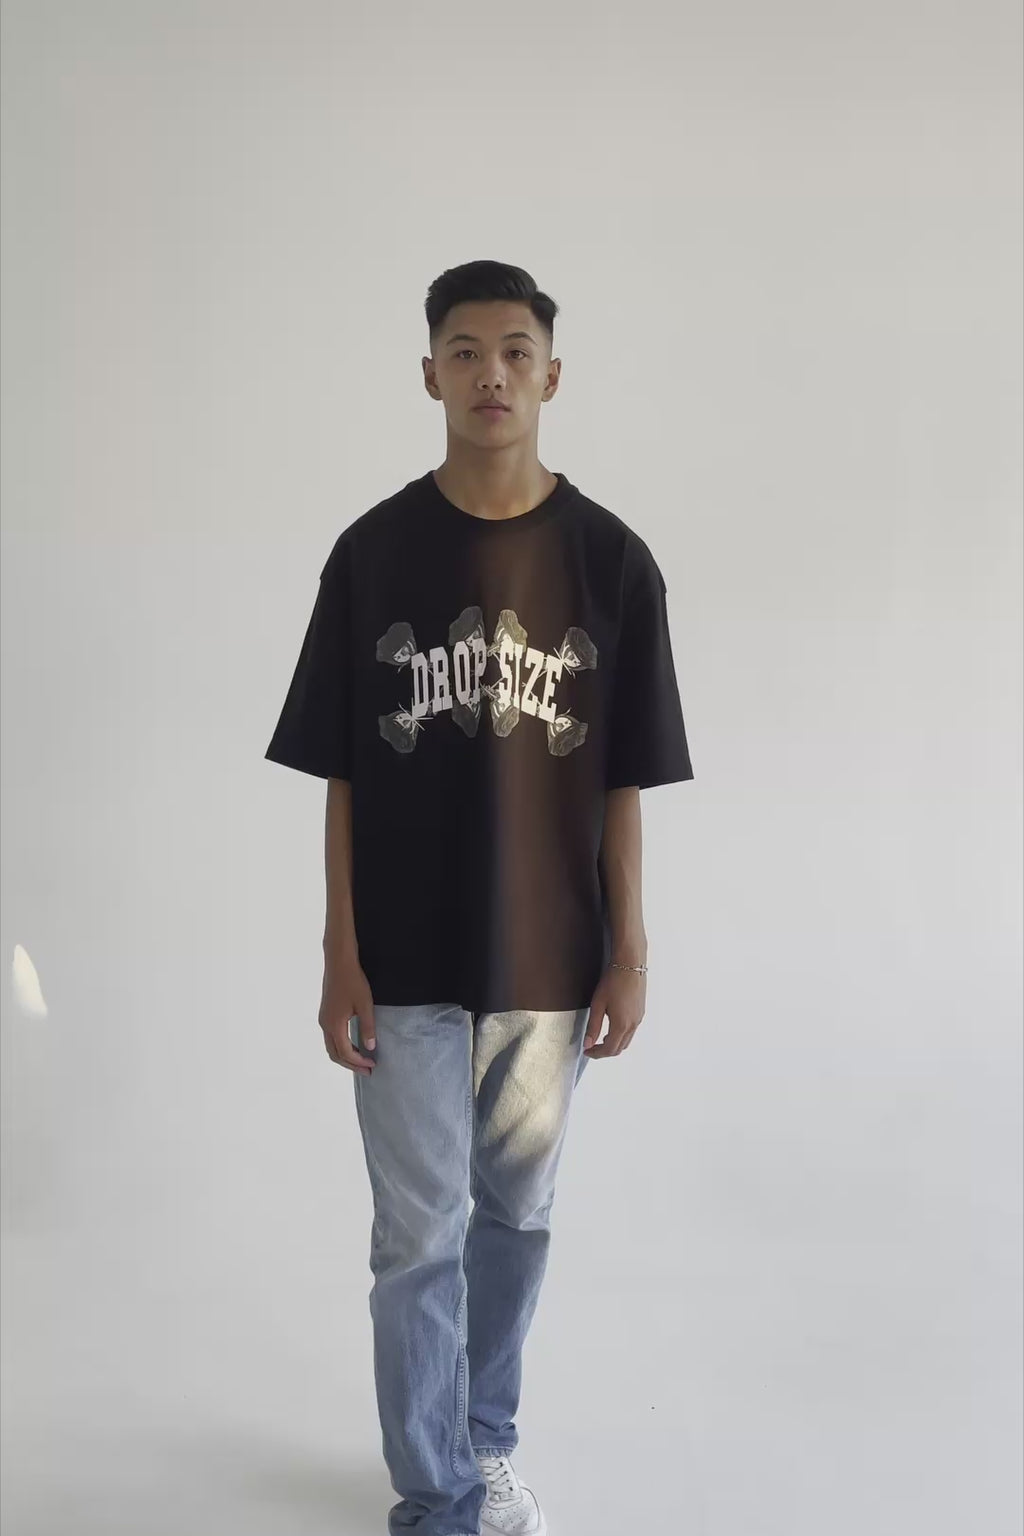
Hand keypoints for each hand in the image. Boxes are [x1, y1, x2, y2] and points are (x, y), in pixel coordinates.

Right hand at [319, 955, 376, 1074]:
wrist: (338, 961)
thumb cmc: (353, 981)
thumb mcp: (365, 1004)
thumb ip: (368, 1027)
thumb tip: (370, 1047)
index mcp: (334, 1024)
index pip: (345, 1052)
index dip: (359, 1062)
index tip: (373, 1065)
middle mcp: (325, 1024)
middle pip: (335, 1054)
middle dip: (351, 1064)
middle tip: (368, 1070)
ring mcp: (323, 1019)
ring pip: (331, 1046)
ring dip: (345, 1056)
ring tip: (361, 1060)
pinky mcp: (325, 1013)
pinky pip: (331, 1037)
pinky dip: (341, 1046)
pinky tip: (353, 1044)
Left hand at [583, 962, 646, 1057]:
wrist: (630, 964)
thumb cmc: (613, 981)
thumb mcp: (598, 1004)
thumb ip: (593, 1026)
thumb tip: (588, 1043)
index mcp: (621, 1025)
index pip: (609, 1049)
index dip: (596, 1053)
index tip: (587, 1051)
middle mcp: (633, 1025)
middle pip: (619, 1048)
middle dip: (605, 1051)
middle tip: (592, 1047)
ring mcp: (639, 1019)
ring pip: (627, 1041)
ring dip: (614, 1044)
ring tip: (601, 1038)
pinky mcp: (641, 1012)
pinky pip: (632, 1031)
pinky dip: (621, 1035)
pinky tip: (612, 1027)